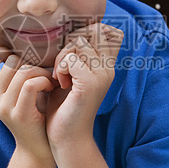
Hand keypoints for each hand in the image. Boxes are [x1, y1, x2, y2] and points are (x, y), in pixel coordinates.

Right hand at [0, 47, 56, 160]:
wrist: (42, 148)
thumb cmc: (38, 113)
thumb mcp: (23, 90)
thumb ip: (18, 71)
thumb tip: (24, 40)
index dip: (2, 51)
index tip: (23, 57)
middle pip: (11, 60)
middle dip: (33, 61)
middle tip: (45, 73)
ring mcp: (4, 107)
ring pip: (23, 70)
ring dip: (42, 72)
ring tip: (50, 82)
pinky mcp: (19, 114)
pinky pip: (31, 84)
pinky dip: (45, 81)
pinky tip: (50, 88)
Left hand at [46, 23, 123, 147]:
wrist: (67, 138)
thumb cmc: (64, 106)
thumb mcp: (70, 74)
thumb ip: (74, 54)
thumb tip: (68, 31)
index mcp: (106, 65)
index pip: (106, 30)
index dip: (86, 31)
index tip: (70, 51)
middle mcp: (108, 69)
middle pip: (91, 31)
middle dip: (70, 42)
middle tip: (62, 65)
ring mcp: (102, 76)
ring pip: (80, 42)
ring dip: (62, 56)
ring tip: (60, 76)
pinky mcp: (90, 84)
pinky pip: (71, 59)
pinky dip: (60, 68)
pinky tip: (60, 83)